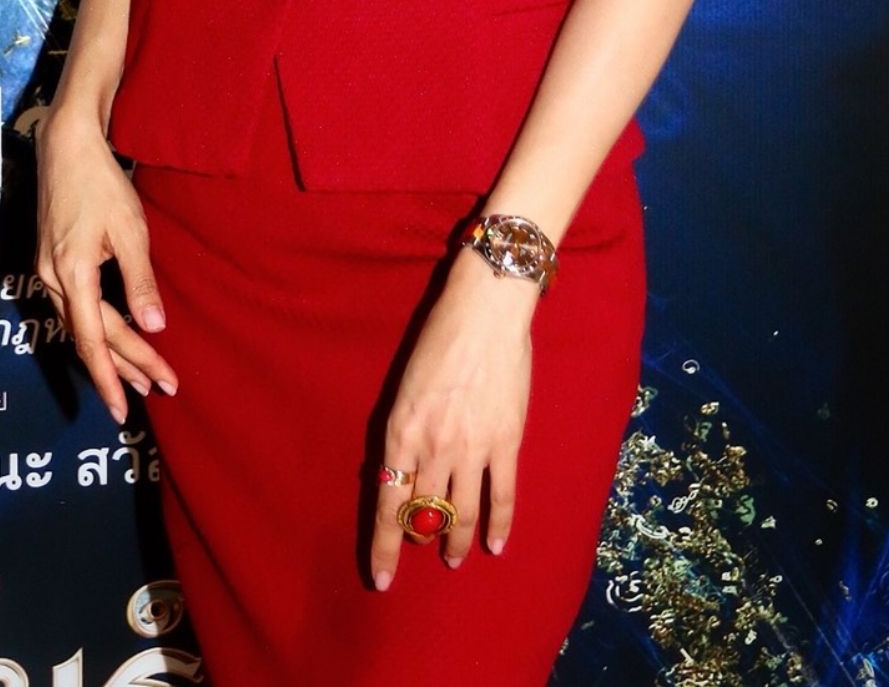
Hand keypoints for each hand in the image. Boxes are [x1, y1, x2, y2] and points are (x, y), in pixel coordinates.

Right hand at [34, 102, 179, 424]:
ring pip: (80, 325)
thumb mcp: (130, 229)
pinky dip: (95, 329)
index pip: (94, 340)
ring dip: (110, 352)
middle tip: (159, 389)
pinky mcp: (49, 262)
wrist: (64, 145)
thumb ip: (140, 280)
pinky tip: (111, 339)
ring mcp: (46, 272)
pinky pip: (72, 309)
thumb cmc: (101, 182)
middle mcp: (52, 279)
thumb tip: (155, 327)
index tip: (126, 410)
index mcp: (72, 273)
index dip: (112, 377)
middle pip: (90, 337)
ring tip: (140, 378)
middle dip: (124, 367)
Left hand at [370, 249, 539, 588]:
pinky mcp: (506, 442)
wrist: (485, 311)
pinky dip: (499, 525)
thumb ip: (403, 430)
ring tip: (453, 558)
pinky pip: (502, 497)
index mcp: (400, 431)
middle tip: (426, 557)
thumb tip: (401, 469)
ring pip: (461, 513)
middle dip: (422, 543)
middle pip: (424, 515)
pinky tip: (495, 544)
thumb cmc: (439, 336)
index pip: (387, 505)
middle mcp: (432, 447)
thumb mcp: (405, 385)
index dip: (384, 546)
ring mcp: (472, 448)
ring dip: (456, 541)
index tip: (382, 578)